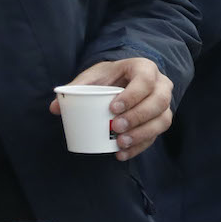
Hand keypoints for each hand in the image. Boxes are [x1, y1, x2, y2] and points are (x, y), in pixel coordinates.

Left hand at [53, 58, 171, 156]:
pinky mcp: (161, 121)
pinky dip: (140, 147)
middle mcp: (161, 85)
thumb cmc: (110, 76)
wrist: (126, 79)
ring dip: (142, 134)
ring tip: (120, 143)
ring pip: (163, 121)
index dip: (133, 95)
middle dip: (138, 117)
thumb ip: (76, 89)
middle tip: (116, 127)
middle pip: (159, 102)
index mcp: (145, 68)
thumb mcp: (94, 76)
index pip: (145, 80)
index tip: (113, 108)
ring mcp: (165, 104)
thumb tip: (55, 108)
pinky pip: (156, 136)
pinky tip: (122, 153)